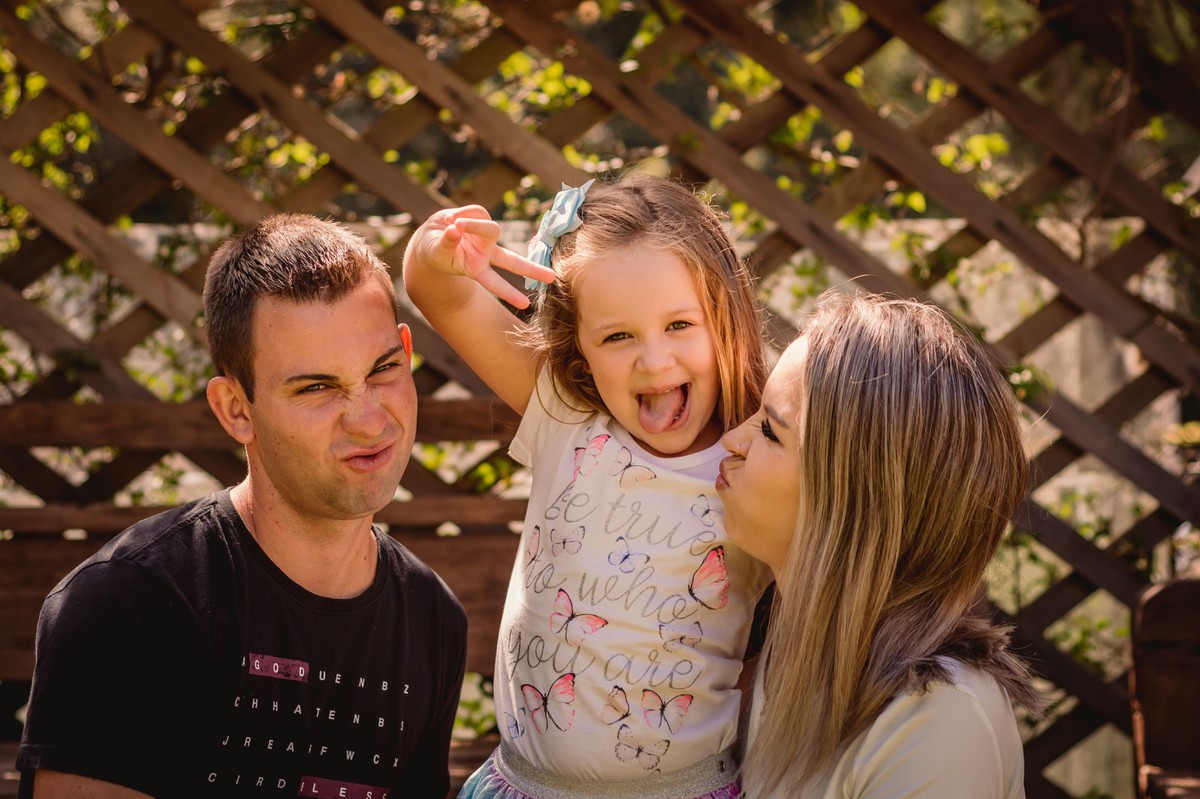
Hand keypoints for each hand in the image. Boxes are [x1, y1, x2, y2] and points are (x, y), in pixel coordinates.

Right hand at [411, 206, 554, 308]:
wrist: (432, 236)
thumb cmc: (434, 250)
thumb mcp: (435, 250)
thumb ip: (445, 243)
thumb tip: (455, 230)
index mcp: (476, 269)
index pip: (494, 283)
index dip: (509, 293)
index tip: (525, 305)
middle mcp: (487, 254)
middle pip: (513, 262)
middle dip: (532, 269)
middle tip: (552, 278)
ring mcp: (487, 238)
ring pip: (491, 228)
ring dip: (472, 226)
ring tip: (451, 225)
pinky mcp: (483, 219)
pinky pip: (475, 212)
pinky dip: (461, 214)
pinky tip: (452, 219)